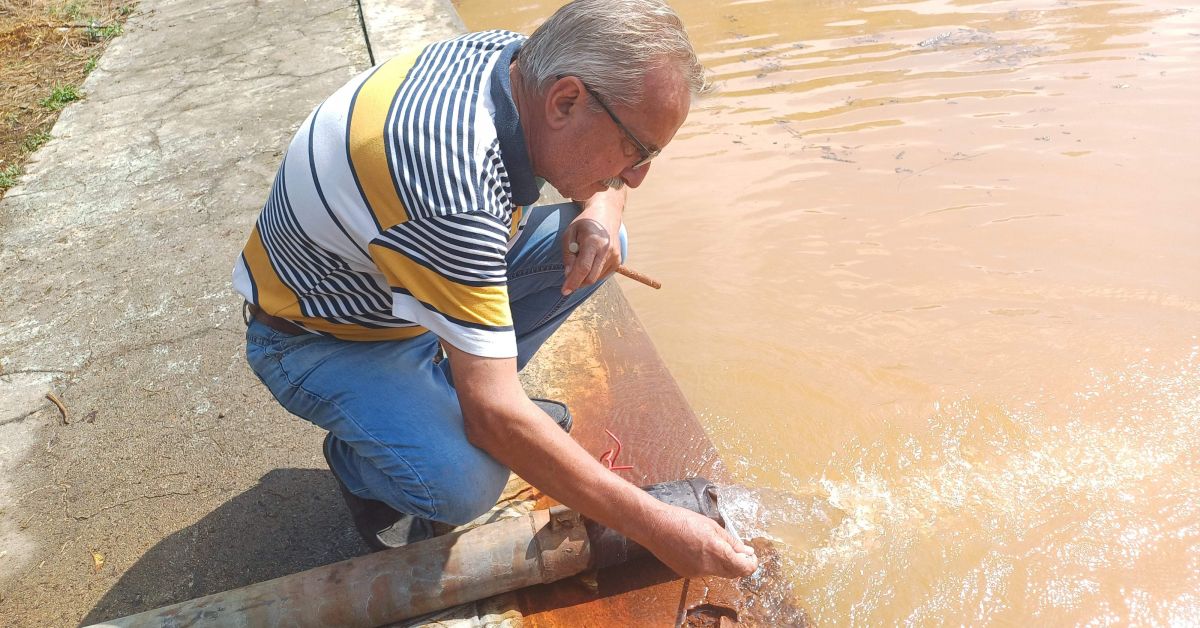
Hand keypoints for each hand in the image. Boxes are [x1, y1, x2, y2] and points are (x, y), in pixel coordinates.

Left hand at [561, 217, 618, 294]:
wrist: (606, 215)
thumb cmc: (584, 224)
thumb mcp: (569, 234)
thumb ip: (568, 255)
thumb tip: (568, 275)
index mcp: (593, 242)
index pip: (583, 268)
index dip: (573, 281)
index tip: (564, 291)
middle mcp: (607, 250)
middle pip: (590, 277)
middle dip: (577, 282)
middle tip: (567, 280)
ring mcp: (615, 257)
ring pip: (595, 278)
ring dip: (584, 276)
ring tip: (583, 257)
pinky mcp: (618, 261)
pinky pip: (601, 275)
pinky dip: (592, 273)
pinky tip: (591, 259)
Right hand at [639, 504, 757, 578]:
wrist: (655, 527)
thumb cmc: (682, 520)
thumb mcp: (711, 526)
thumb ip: (731, 541)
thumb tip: (746, 551)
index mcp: (716, 551)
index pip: (743, 567)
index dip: (751, 564)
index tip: (752, 557)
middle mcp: (708, 566)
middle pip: (733, 573)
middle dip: (739, 564)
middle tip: (740, 552)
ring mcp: (697, 572)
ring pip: (718, 572)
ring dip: (723, 563)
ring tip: (714, 545)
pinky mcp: (686, 574)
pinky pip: (704, 571)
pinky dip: (708, 563)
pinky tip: (699, 549)